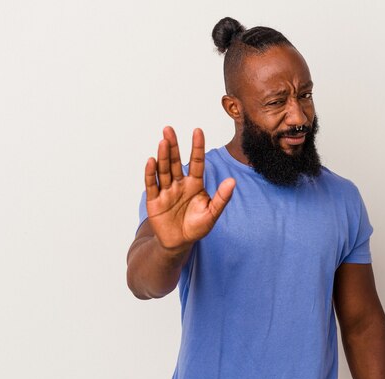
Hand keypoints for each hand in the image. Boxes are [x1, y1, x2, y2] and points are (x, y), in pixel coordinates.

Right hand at [144, 126, 235, 252]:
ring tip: (163, 141)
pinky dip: (151, 173)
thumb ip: (222, 198)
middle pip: (176, 161)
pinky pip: (152, 184)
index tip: (198, 131)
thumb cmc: (197, 227)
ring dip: (163, 156)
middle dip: (173, 146)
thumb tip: (233, 181)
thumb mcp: (212, 214)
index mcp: (195, 184)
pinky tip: (152, 161)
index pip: (197, 162)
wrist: (179, 243)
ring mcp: (166, 190)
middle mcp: (179, 183)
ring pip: (163, 170)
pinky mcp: (154, 200)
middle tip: (169, 129)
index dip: (197, 147)